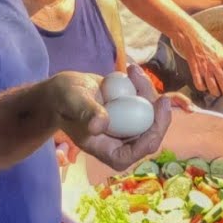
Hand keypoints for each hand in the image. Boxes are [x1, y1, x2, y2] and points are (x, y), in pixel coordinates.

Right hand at [51, 65, 176, 170]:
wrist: (62, 93)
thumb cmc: (62, 101)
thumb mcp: (72, 103)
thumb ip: (85, 113)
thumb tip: (99, 126)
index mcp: (109, 152)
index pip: (139, 151)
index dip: (154, 132)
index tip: (160, 104)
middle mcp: (123, 143)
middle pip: (153, 132)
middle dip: (156, 107)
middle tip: (148, 83)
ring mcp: (129, 129)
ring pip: (152, 115)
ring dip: (147, 90)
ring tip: (130, 70)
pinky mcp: (132, 114)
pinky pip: (146, 102)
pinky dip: (142, 85)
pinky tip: (130, 70)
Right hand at [170, 22, 222, 96]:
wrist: (191, 36)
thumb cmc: (206, 41)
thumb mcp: (220, 48)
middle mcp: (215, 65)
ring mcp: (204, 68)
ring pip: (212, 86)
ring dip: (216, 92)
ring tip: (217, 93)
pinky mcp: (194, 70)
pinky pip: (199, 84)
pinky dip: (202, 88)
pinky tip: (204, 87)